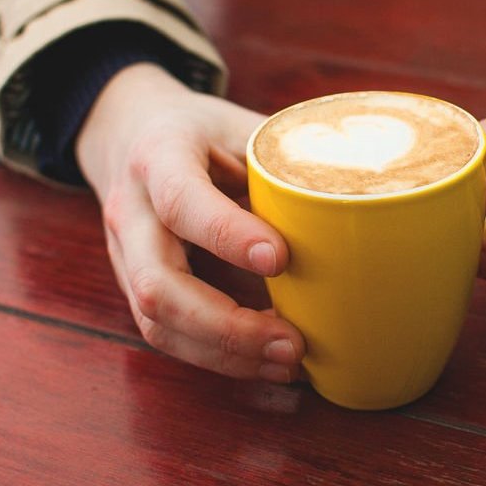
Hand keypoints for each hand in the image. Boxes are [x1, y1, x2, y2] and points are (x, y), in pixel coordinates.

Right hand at [75, 63, 304, 381]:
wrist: (130, 132)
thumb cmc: (199, 131)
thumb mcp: (238, 124)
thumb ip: (283, 156)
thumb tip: (360, 190)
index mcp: (158, 155)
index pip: (181, 201)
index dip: (227, 235)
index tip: (280, 260)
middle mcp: (131, 210)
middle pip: (158, 284)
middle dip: (226, 326)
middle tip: (292, 342)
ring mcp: (124, 253)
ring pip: (157, 321)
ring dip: (223, 352)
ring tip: (287, 361)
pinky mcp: (134, 285)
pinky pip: (165, 333)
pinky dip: (216, 356)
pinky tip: (264, 360)